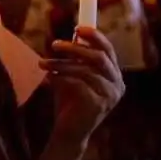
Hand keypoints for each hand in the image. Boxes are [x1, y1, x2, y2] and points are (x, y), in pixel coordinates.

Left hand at [39, 27, 124, 146]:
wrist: (68, 131)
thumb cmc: (69, 101)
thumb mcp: (72, 76)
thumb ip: (76, 60)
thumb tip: (71, 37)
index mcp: (114, 75)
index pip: (108, 50)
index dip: (95, 37)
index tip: (78, 28)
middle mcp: (117, 84)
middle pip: (99, 57)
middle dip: (75, 48)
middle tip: (54, 44)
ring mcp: (110, 95)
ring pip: (85, 69)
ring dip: (61, 63)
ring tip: (43, 63)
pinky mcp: (98, 104)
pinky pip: (78, 83)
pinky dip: (61, 78)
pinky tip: (50, 78)